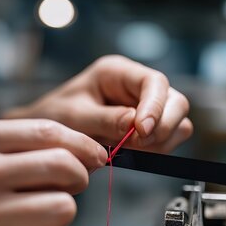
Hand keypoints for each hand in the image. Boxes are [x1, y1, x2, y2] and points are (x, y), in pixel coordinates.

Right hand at [0, 119, 106, 225]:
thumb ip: (16, 144)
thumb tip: (79, 152)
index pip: (51, 133)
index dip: (84, 146)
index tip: (95, 157)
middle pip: (65, 170)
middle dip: (78, 180)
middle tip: (68, 187)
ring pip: (60, 211)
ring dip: (57, 213)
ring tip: (34, 213)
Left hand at [3, 55, 192, 152]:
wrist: (48, 132)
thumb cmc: (55, 116)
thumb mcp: (74, 117)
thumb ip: (105, 120)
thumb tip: (135, 125)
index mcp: (118, 72)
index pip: (154, 83)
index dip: (155, 108)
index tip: (142, 132)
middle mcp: (137, 86)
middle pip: (175, 102)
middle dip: (163, 127)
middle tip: (137, 145)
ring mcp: (146, 107)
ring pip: (178, 122)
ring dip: (160, 141)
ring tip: (129, 149)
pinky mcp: (149, 128)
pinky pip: (168, 140)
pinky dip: (157, 150)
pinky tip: (132, 152)